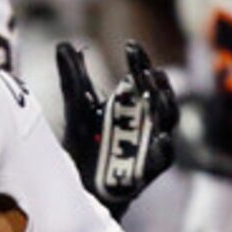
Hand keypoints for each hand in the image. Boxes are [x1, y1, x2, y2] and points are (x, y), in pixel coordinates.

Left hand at [57, 39, 179, 213]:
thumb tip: (63, 44)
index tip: (130, 46)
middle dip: (156, 82)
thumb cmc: (85, 145)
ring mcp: (150, 144)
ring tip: (160, 93)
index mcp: (132, 104)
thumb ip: (73, 79)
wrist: (77, 187)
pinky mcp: (149, 169)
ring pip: (168, 123)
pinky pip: (164, 158)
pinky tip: (162, 137)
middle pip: (158, 97)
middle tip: (148, 69)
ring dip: (167, 107)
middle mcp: (146, 121)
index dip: (139, 61)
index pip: (142, 77)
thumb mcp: (77, 110)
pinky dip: (165, 147)